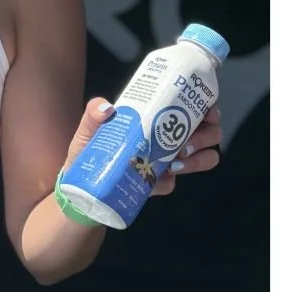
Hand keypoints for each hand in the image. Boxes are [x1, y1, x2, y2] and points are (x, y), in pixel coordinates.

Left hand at [64, 98, 222, 196]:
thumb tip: (105, 108)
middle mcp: (169, 138)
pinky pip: (173, 184)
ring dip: (198, 159)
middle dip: (206, 136)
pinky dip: (167, 182)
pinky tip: (155, 180)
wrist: (82, 183)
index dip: (210, 109)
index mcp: (159, 118)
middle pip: (210, 133)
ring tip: (176, 163)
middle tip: (185, 144)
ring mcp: (167, 161)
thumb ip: (93, 115)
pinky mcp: (158, 183)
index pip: (196, 109)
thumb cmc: (89, 149)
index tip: (209, 113)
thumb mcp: (89, 129)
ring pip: (205, 158)